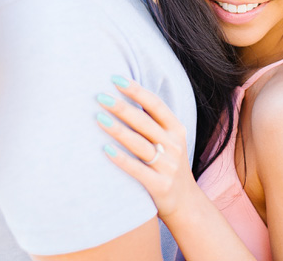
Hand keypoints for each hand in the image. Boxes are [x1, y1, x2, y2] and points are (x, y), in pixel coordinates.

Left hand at [96, 75, 198, 219]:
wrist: (185, 203)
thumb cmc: (167, 163)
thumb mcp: (168, 139)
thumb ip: (152, 120)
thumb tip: (124, 92)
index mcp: (176, 129)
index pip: (156, 105)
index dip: (136, 91)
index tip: (115, 79)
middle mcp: (174, 145)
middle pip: (144, 122)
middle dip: (121, 107)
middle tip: (100, 96)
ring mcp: (168, 166)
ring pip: (139, 144)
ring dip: (118, 130)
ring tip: (98, 118)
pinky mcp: (160, 186)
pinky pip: (137, 170)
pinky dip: (121, 159)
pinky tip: (105, 149)